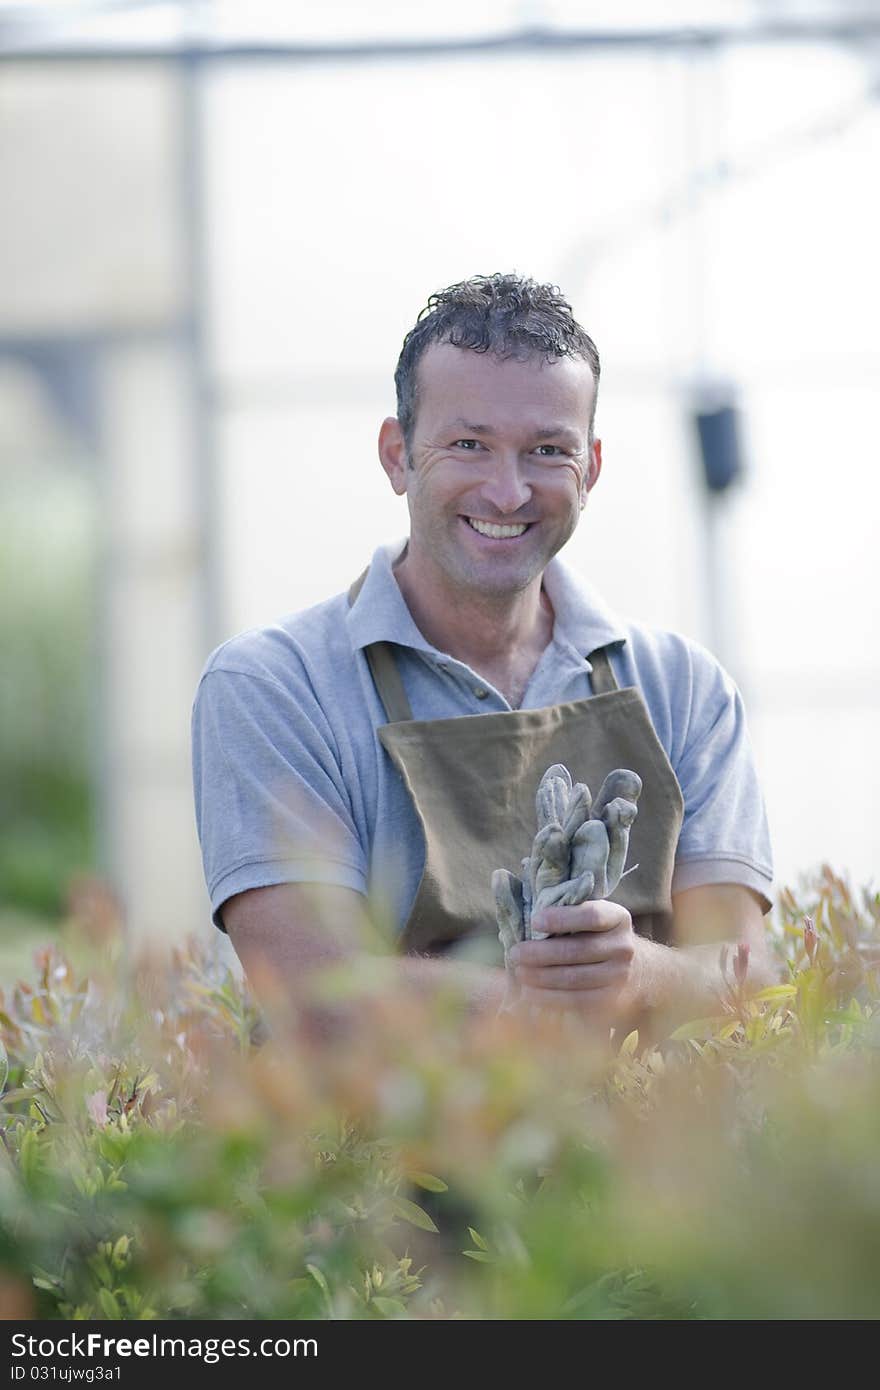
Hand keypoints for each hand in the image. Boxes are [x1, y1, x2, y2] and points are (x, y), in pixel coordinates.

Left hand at [507, 898, 641, 1023]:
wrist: (633, 970)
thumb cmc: (596, 936)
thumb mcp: (589, 918)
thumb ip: (564, 912)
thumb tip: (519, 912)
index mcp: (617, 918)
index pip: (591, 916)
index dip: (562, 918)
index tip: (534, 921)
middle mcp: (623, 946)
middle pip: (577, 950)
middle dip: (540, 953)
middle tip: (515, 953)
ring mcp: (619, 976)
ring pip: (574, 978)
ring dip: (541, 977)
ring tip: (520, 973)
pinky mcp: (611, 1001)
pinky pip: (576, 1000)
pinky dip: (549, 997)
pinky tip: (530, 993)